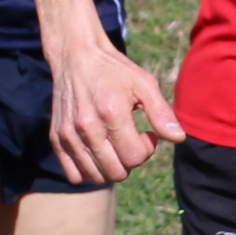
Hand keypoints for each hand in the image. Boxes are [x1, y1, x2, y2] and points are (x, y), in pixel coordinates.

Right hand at [49, 35, 179, 185]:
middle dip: (131, 160)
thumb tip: (179, 138)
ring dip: (111, 167)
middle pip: (117, 172)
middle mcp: (87, 127)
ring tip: (115, 145)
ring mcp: (69, 135)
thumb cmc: (115, 70)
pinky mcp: (56, 138)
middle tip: (131, 140)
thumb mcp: (144, 83)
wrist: (76, 56)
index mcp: (112, 112)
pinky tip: (98, 152)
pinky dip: (89, 171)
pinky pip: (74, 175)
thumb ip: (161, 112)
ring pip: (97, 177)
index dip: (148, 149)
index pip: (136, 157)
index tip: (146, 133)